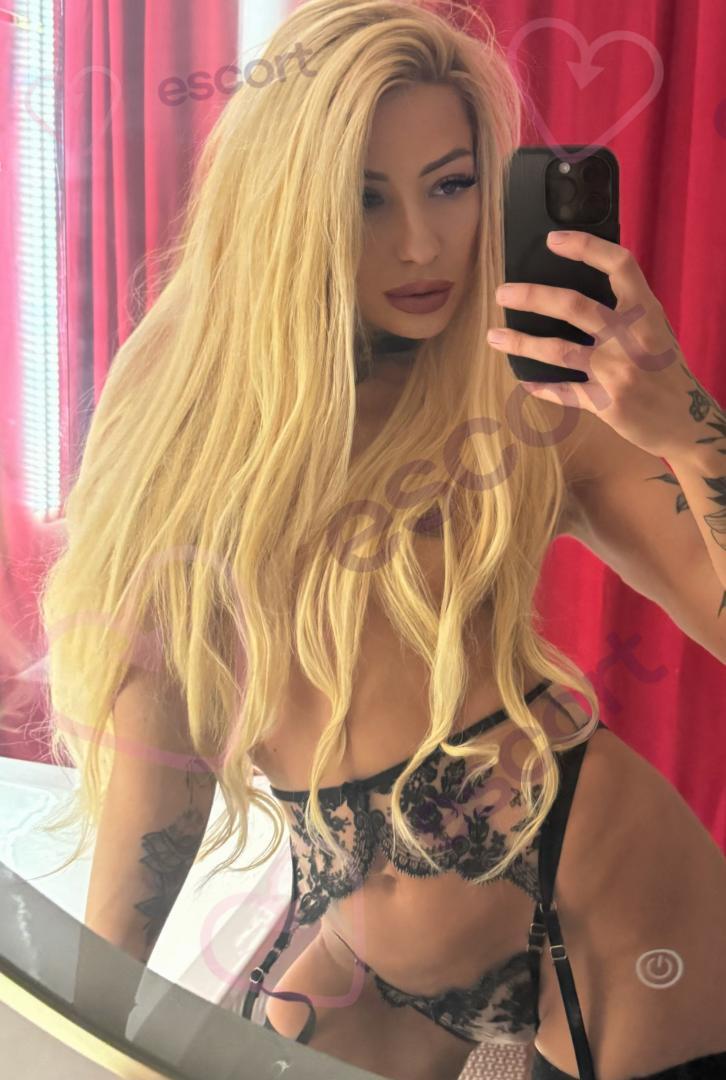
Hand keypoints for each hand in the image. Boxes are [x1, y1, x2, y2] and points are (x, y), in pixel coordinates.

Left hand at [487, 231, 714, 459]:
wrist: (689, 422)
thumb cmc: (667, 372)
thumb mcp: (657, 332)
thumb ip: (626, 312)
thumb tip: (574, 295)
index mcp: (647, 312)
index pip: (619, 265)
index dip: (586, 248)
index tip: (553, 240)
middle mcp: (631, 337)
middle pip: (574, 305)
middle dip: (532, 296)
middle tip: (503, 293)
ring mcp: (617, 371)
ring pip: (558, 350)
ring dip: (520, 342)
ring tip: (494, 336)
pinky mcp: (606, 402)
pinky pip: (564, 391)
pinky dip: (541, 386)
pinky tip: (523, 380)